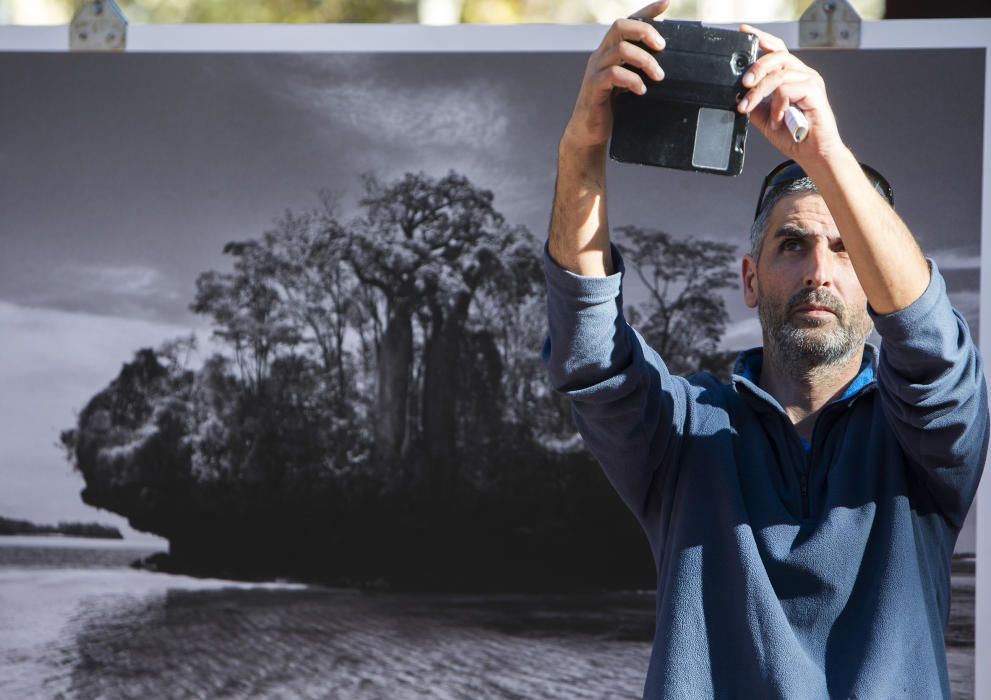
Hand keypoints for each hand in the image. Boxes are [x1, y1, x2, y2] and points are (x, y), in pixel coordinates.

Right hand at [561, 1, 668, 150]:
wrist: (589, 132)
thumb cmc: (610, 107)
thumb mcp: (628, 83)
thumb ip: (640, 70)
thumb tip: (667, 63)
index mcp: (610, 51)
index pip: (628, 22)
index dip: (647, 11)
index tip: (666, 3)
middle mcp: (601, 55)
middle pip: (620, 26)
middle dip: (645, 32)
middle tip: (662, 48)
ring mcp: (595, 70)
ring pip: (620, 50)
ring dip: (645, 61)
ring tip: (658, 76)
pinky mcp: (593, 88)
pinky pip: (613, 75)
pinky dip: (632, 80)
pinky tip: (641, 90)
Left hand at [736, 24, 845, 164]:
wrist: (812, 153)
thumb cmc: (793, 135)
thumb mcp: (764, 118)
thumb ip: (754, 103)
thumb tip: (737, 95)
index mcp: (791, 76)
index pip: (776, 49)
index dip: (761, 39)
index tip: (744, 33)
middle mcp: (802, 74)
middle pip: (777, 55)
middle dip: (756, 67)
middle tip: (743, 84)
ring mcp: (810, 81)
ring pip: (779, 74)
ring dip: (758, 92)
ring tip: (749, 108)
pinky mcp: (815, 91)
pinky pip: (787, 89)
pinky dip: (776, 106)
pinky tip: (776, 120)